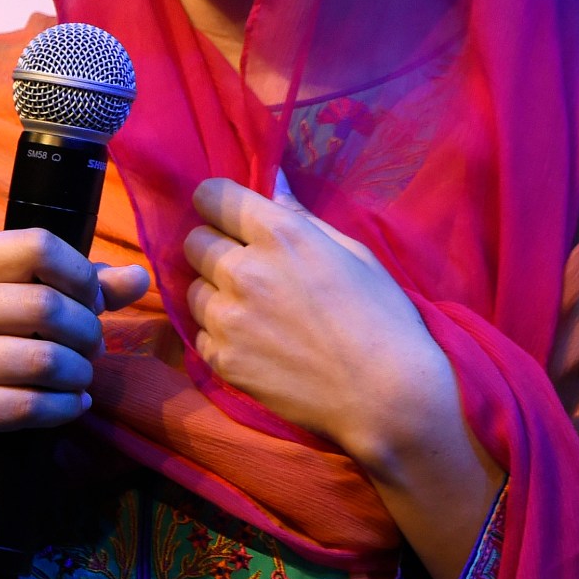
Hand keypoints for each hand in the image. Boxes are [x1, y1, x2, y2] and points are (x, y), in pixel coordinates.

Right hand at [0, 229, 151, 507]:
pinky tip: (71, 404)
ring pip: (42, 359)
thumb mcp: (17, 300)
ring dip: (79, 372)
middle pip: (45, 305)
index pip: (38, 246)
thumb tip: (139, 278)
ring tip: (81, 376)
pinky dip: (64, 407)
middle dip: (86, 331)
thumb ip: (78, 286)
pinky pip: (27, 405)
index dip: (80, 275)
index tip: (92, 302)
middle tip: (92, 347)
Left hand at [184, 175, 504, 578]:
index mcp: (280, 236)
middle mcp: (245, 271)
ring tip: (252, 310)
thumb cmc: (382, 319)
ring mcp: (229, 318)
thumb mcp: (353, 254)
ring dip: (214, 293)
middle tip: (246, 267)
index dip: (218, 204)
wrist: (386, 397)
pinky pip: (199, 333)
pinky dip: (218, 334)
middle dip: (215, 247)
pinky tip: (252, 342)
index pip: (212, 197)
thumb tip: (274, 182)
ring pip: (192, 289)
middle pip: (194, 241)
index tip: (230, 217)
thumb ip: (302, 217)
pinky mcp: (223, 359)